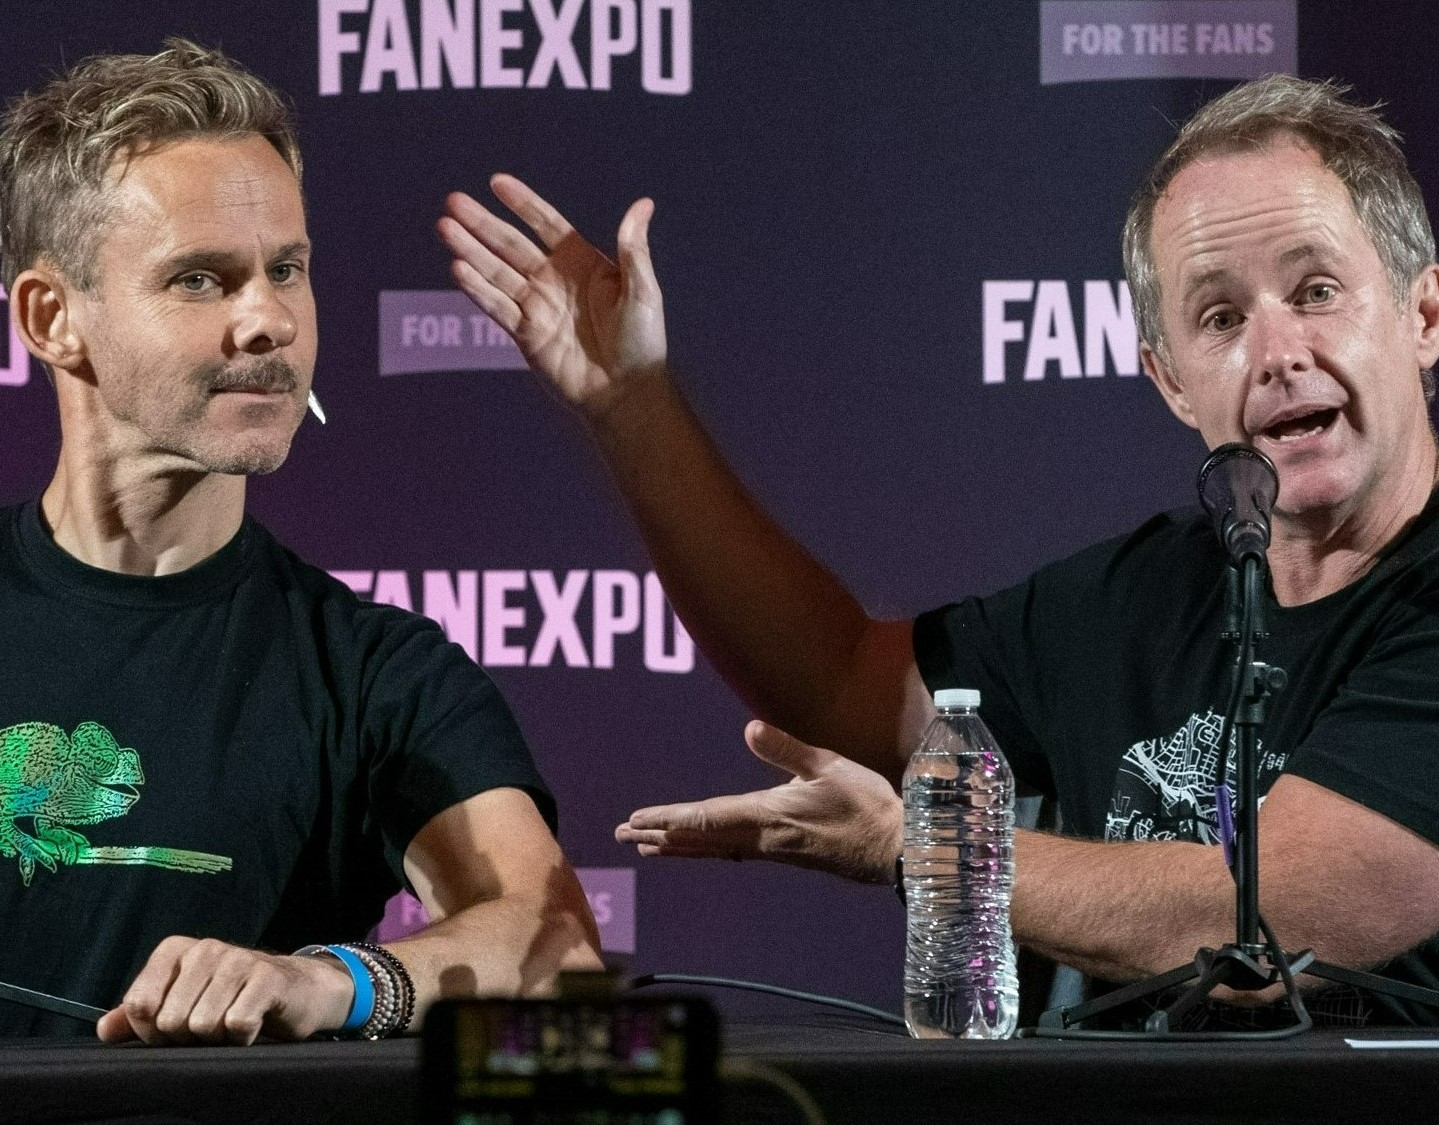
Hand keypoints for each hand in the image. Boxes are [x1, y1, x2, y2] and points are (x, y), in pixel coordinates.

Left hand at [96, 936, 352, 1045]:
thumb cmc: (232, 997)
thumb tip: (104, 1031)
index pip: (140, 1005)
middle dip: (188, 1038)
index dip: (152, 1032)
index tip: (174, 1029)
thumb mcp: (183, 1001)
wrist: (297, 989)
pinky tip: (254, 1023)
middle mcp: (206, 948)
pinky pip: (237, 1026)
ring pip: (202, 1025)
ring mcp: (238, 960)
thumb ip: (140, 1015)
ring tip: (232, 1023)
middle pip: (170, 1021)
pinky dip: (243, 1037)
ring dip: (217, 1039)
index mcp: (177, 950)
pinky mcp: (268, 978)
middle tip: (210, 1028)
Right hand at [437, 175, 666, 416]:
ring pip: (496, 272)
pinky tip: (457, 269)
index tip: (496, 183)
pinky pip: (497, 306)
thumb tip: (644, 204)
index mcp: (582, 263)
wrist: (626, 393)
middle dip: (482, 224)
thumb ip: (634, 250)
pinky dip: (477, 289)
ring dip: (470, 250)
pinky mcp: (525, 334)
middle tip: (453, 202)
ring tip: (444, 228)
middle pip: (511, 245)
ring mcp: (537, 306)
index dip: (522, 204)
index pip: (546, 224)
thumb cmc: (642, 343)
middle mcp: (555, 280)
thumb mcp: (643, 292)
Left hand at [615, 721, 903, 883]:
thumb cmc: (866, 805)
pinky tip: (707, 848)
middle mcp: (762, 838)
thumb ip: (787, 749)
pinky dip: (708, 849)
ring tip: (649, 845)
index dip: (667, 818)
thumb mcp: (828, 766)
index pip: (704, 818)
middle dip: (660, 835)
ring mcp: (774, 849)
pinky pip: (733, 851)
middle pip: (700, 839)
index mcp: (766, 816)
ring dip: (679, 845)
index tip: (636, 820)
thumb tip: (749, 727)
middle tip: (623, 834)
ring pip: (714, 848)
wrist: (898, 849)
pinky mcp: (786, 852)